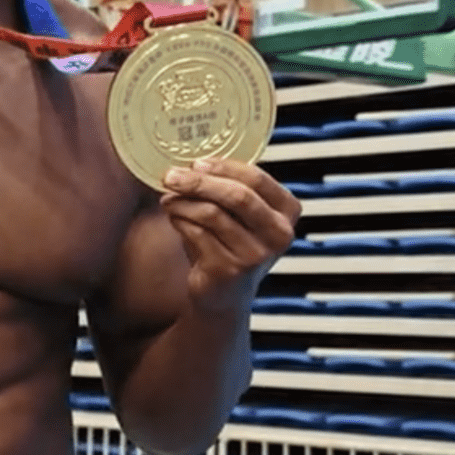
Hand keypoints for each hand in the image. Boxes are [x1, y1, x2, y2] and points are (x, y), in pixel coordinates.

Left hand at [160, 159, 300, 311]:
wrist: (223, 293)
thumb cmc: (228, 243)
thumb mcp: (237, 213)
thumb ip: (226, 187)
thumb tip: (191, 161)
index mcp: (287, 212)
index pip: (256, 179)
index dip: (223, 166)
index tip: (196, 161)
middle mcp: (278, 234)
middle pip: (236, 196)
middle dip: (198, 182)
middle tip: (171, 176)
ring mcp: (255, 255)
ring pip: (212, 214)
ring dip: (182, 202)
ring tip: (168, 199)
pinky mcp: (230, 270)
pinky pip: (196, 233)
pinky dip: (179, 221)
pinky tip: (174, 218)